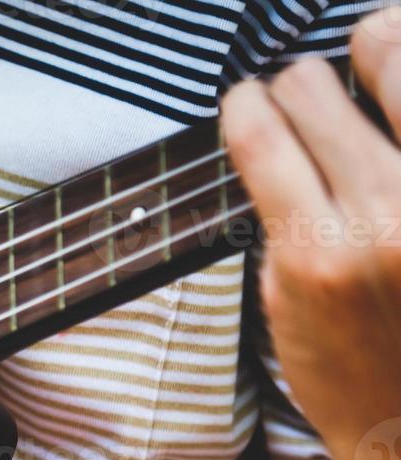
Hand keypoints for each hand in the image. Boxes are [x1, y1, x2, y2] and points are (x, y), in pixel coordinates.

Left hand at [220, 14, 400, 459]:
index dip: (395, 33)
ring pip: (309, 92)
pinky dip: (245, 115)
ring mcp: (377, 224)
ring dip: (287, 87)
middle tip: (322, 77)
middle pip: (384, 50)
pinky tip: (242, 109)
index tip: (377, 37)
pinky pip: (261, 149)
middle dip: (346, 56)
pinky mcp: (307, 257)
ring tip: (279, 96)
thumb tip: (379, 60)